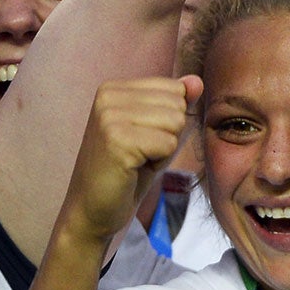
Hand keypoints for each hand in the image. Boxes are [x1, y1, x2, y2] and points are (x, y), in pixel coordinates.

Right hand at [58, 77, 200, 245]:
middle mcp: (108, 96)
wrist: (93, 209)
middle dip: (169, 134)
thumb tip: (197, 80)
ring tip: (137, 160)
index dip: (170, 121)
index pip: (176, 89)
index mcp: (114, 88)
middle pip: (178, 104)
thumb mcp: (158, 131)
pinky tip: (134, 169)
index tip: (143, 139)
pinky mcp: (116, 140)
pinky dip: (158, 162)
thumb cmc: (129, 170)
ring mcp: (109, 117)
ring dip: (164, 149)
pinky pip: (168, 144)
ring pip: (176, 122)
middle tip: (140, 153)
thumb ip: (177, 104)